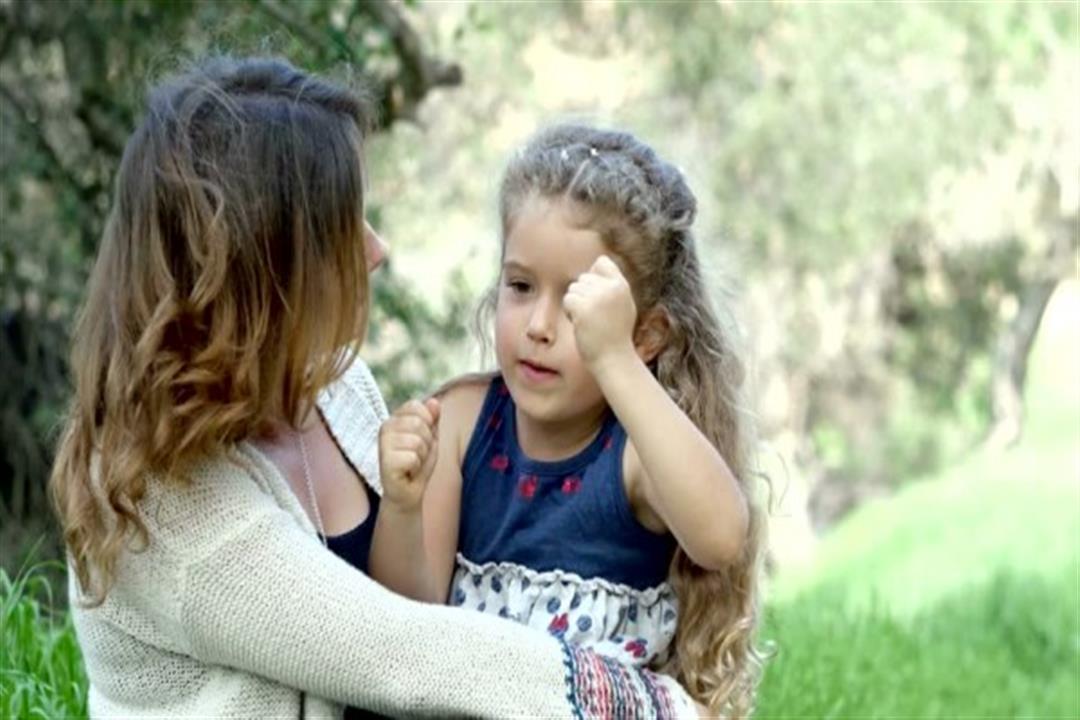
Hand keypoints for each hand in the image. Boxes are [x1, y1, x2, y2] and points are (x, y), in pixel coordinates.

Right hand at [378, 397, 439, 512]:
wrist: (408, 493)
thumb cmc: (418, 464)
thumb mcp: (431, 438)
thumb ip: (433, 419)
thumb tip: (434, 402)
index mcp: (395, 418)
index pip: (417, 406)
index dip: (428, 423)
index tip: (422, 439)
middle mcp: (385, 427)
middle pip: (419, 423)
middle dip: (427, 442)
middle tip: (418, 455)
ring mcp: (383, 444)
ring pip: (417, 441)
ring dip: (422, 456)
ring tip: (412, 463)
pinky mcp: (384, 461)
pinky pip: (413, 457)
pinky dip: (416, 467)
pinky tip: (407, 472)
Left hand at [563, 255, 636, 372]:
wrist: (614, 359)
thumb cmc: (616, 335)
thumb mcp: (623, 305)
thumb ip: (612, 285)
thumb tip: (596, 263)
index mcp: (622, 285)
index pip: (601, 262)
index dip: (594, 278)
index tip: (598, 299)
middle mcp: (611, 287)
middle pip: (584, 278)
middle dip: (584, 295)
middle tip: (595, 316)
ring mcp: (597, 296)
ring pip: (574, 289)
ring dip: (576, 304)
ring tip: (590, 321)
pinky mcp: (583, 307)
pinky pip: (568, 299)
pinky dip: (570, 312)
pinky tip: (581, 324)